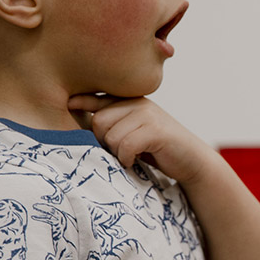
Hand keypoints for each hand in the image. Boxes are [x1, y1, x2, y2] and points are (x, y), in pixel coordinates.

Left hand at [67, 94, 216, 184]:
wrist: (191, 160)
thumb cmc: (157, 149)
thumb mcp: (134, 131)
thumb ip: (114, 124)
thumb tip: (79, 124)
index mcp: (131, 101)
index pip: (98, 98)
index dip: (81, 101)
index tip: (69, 104)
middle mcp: (138, 103)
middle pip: (99, 121)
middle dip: (103, 141)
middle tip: (118, 152)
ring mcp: (148, 115)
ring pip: (111, 135)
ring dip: (116, 153)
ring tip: (128, 156)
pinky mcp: (156, 130)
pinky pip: (125, 145)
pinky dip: (126, 158)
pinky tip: (133, 161)